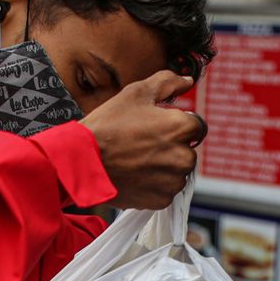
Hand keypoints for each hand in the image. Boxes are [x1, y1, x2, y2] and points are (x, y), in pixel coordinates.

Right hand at [82, 71, 203, 209]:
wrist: (83, 161)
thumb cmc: (107, 126)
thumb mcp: (136, 93)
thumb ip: (168, 82)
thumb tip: (187, 81)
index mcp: (181, 127)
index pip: (196, 126)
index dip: (176, 125)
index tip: (158, 128)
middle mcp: (183, 156)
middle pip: (187, 151)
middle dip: (171, 147)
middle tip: (143, 145)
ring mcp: (172, 181)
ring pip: (177, 172)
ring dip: (164, 167)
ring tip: (137, 161)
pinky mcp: (161, 199)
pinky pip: (165, 190)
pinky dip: (154, 185)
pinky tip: (135, 175)